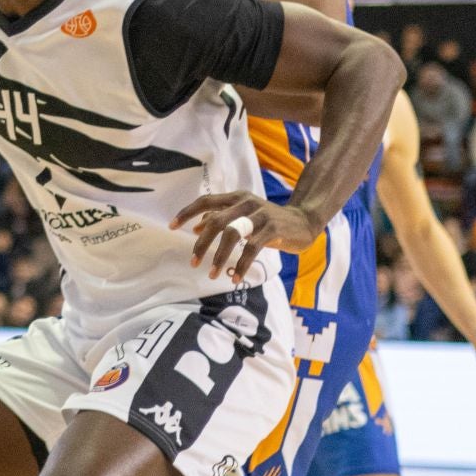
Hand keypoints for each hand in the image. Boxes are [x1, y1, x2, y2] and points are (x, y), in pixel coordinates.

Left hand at [171, 192, 320, 283]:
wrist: (304, 221)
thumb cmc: (267, 220)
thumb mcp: (243, 215)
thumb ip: (220, 217)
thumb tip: (195, 227)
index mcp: (235, 197)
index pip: (205, 201)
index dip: (187, 213)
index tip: (171, 227)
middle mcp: (245, 202)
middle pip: (215, 221)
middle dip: (202, 243)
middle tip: (193, 262)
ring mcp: (260, 215)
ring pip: (232, 235)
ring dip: (220, 256)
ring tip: (213, 274)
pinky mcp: (273, 229)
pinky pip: (251, 248)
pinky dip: (241, 265)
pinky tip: (235, 278)